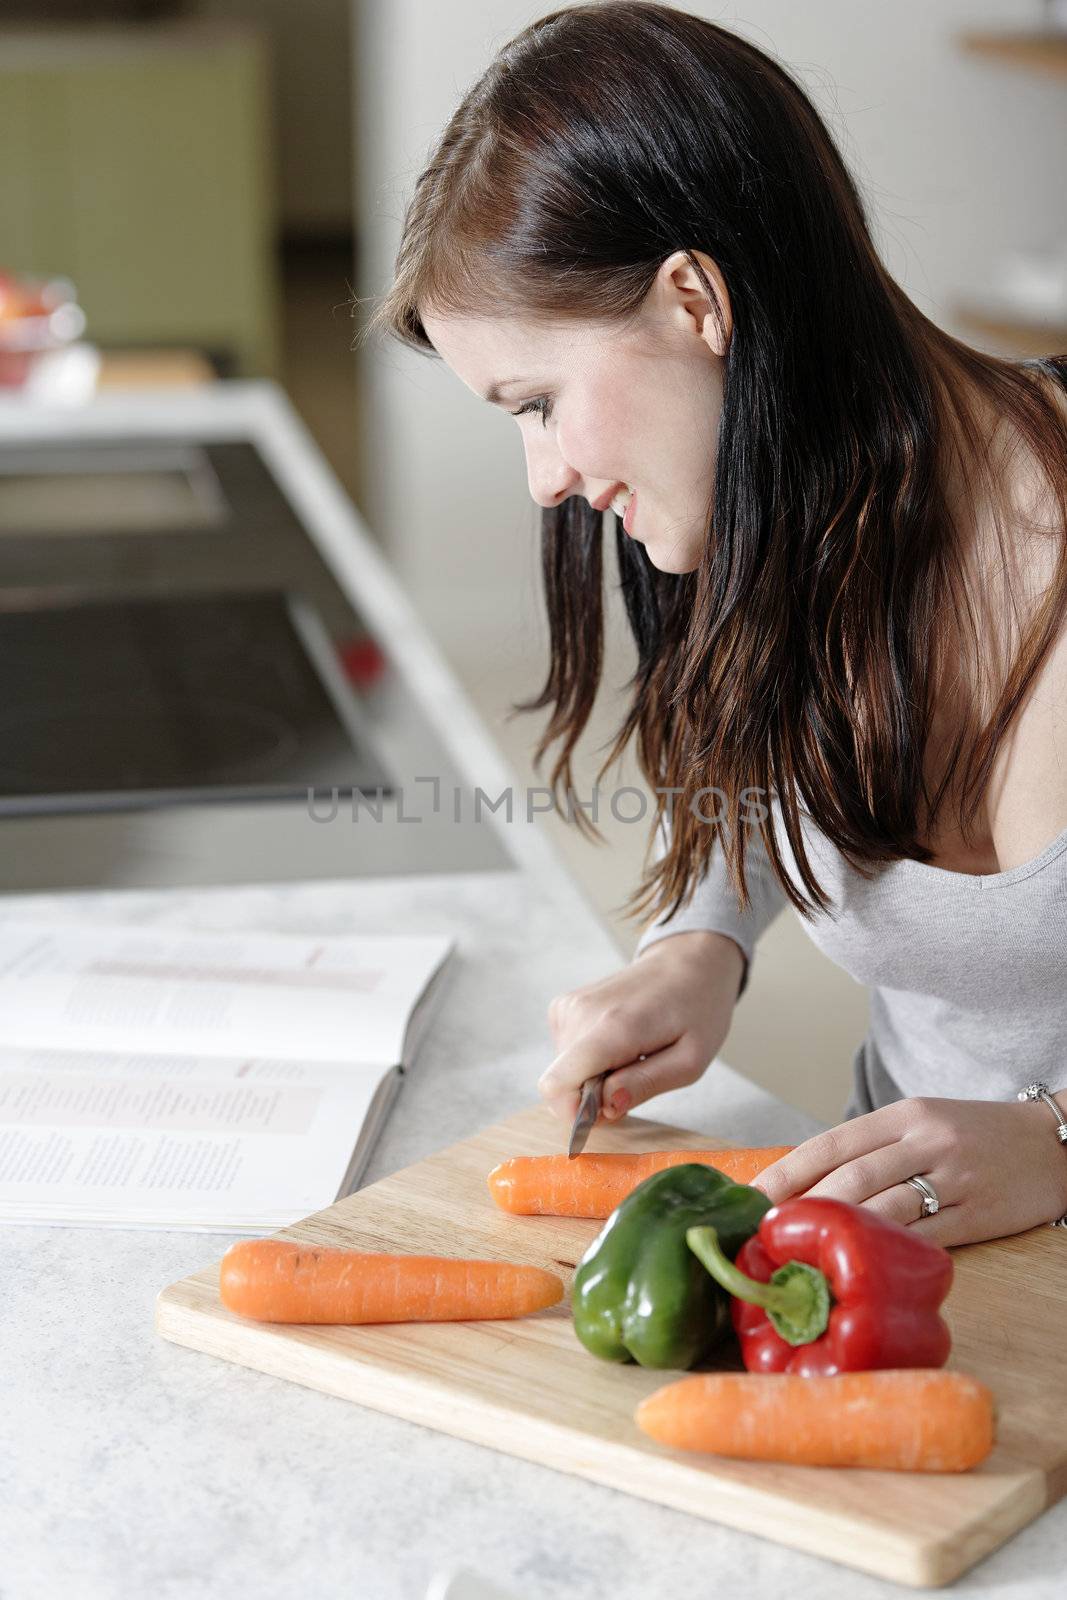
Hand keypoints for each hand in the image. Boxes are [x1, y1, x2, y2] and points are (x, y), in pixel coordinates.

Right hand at [538, 930, 744, 1124]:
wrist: (688, 962)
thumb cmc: (696, 1011)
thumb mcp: (690, 1061)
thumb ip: (646, 1085)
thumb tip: (605, 1107)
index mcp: (614, 1028)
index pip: (557, 1084)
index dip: (575, 1113)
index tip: (611, 1109)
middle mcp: (582, 1012)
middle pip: (563, 1083)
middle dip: (595, 1094)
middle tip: (637, 1075)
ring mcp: (569, 1006)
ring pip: (564, 1070)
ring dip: (596, 1075)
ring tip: (633, 1054)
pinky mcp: (564, 1006)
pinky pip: (566, 1054)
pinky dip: (591, 1058)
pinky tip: (620, 1042)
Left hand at [751, 1094, 1066, 1246]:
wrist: (1054, 1144)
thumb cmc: (975, 1136)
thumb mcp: (922, 1123)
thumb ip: (874, 1148)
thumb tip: (809, 1181)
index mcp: (904, 1115)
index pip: (831, 1143)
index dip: (787, 1172)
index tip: (752, 1198)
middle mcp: (925, 1140)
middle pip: (849, 1177)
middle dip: (799, 1208)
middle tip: (764, 1236)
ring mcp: (954, 1178)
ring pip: (882, 1208)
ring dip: (836, 1234)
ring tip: (799, 1256)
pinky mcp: (979, 1215)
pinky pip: (924, 1238)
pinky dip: (886, 1252)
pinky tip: (858, 1266)